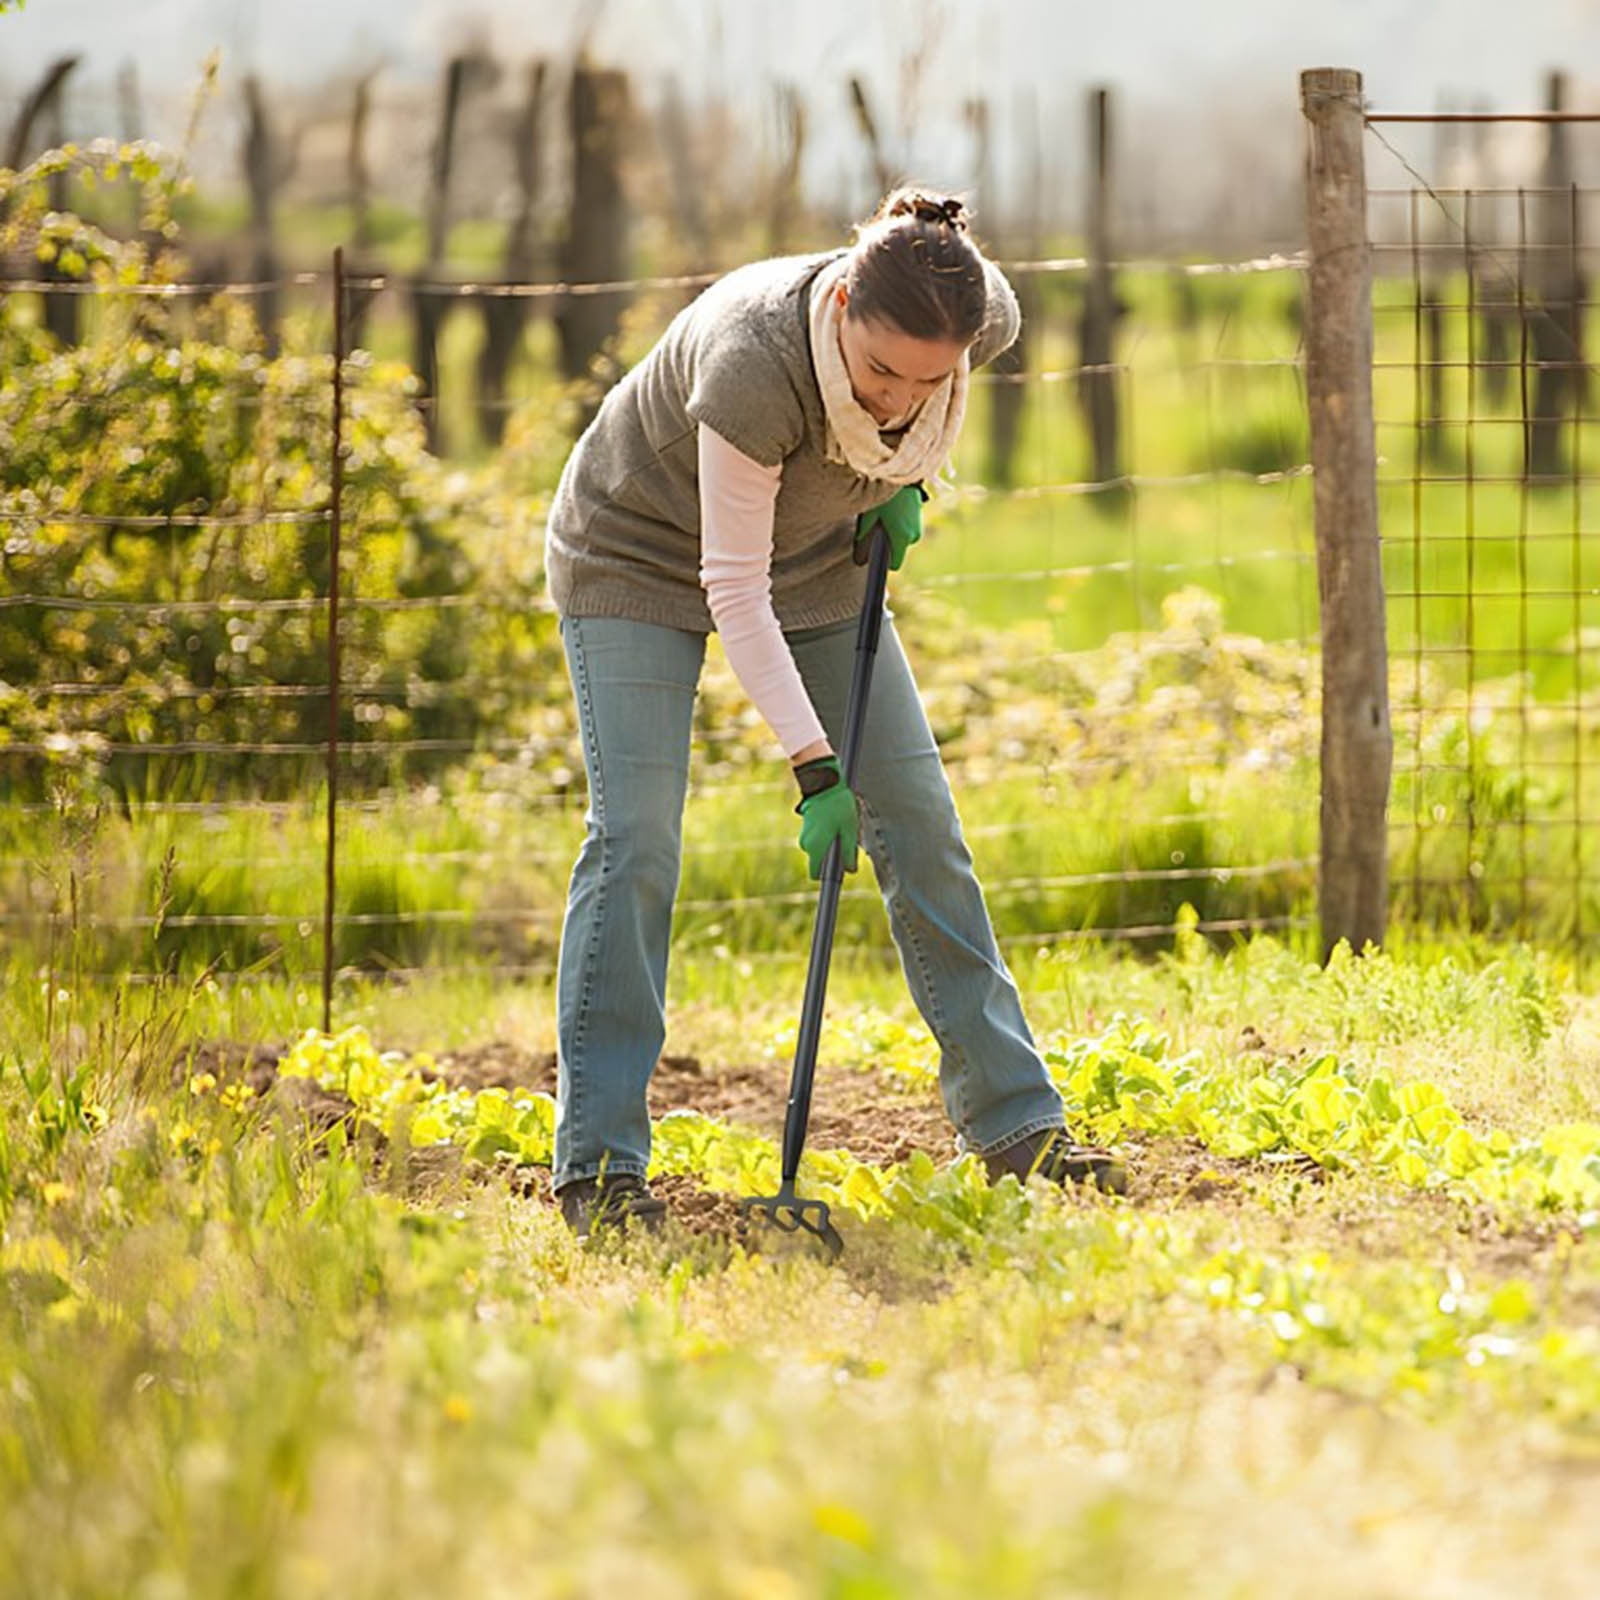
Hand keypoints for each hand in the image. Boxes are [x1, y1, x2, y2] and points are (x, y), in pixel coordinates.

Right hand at [793, 756, 858, 879]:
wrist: (824, 783)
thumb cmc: (838, 806)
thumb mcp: (850, 830)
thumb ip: (849, 853)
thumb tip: (850, 870)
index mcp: (815, 848)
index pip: (816, 874)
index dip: (828, 877)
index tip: (839, 873)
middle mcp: (806, 844)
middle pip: (821, 861)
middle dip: (834, 857)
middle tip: (847, 841)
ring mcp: (805, 835)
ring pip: (821, 849)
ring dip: (832, 844)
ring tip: (843, 827)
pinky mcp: (807, 827)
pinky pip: (818, 839)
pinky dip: (828, 835)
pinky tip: (837, 822)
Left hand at [854, 483, 925, 571]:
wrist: (904, 472)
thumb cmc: (883, 494)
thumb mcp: (868, 515)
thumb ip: (863, 539)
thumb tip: (859, 561)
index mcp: (902, 537)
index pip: (895, 565)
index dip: (883, 562)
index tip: (875, 556)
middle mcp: (914, 536)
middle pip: (897, 551)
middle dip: (886, 544)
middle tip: (876, 527)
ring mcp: (919, 528)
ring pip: (901, 540)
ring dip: (892, 533)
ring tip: (884, 516)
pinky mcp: (920, 520)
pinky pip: (906, 531)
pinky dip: (899, 526)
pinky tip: (893, 512)